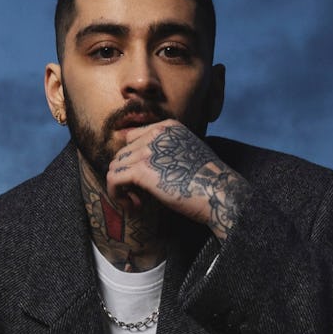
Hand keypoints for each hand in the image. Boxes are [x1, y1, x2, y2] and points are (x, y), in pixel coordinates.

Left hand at [106, 121, 249, 240]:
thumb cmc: (207, 182)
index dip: (132, 162)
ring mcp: (148, 149)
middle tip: (140, 197)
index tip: (143, 182)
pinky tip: (133, 206)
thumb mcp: (186, 156)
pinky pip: (113, 179)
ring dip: (121, 188)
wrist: (219, 193)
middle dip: (126, 177)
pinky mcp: (141, 169)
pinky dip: (117, 195)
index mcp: (168, 127)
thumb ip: (165, 153)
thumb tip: (137, 168)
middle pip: (122, 154)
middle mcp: (156, 133)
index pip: (132, 139)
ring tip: (136, 203)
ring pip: (114, 167)